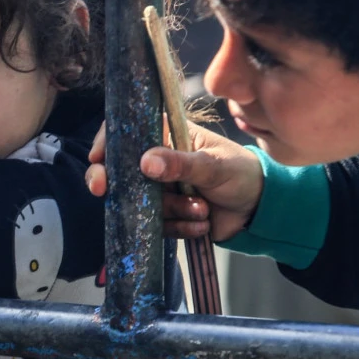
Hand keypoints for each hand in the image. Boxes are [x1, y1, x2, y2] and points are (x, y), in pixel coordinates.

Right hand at [85, 123, 264, 241]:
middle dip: (113, 182)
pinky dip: (180, 228)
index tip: (98, 159)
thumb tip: (145, 163)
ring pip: (142, 204)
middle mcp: (159, 162)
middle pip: (120, 170)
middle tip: (103, 190)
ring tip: (201, 208)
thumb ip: (181, 163)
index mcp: (168, 136)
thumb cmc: (241, 173)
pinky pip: (159, 226)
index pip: (128, 131)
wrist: (260, 209)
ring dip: (171, 211)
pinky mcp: (168, 216)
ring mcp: (161, 190)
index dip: (107, 142)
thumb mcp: (214, 165)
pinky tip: (202, 223)